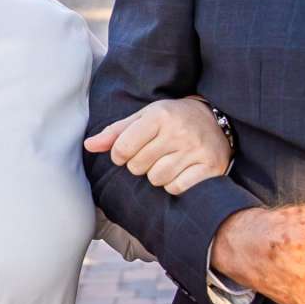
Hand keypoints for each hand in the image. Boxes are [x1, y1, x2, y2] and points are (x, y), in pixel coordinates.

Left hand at [85, 97, 230, 195]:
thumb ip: (116, 132)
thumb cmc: (173, 119)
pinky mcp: (210, 167)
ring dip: (157, 176)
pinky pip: (177, 188)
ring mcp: (196, 150)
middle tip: (153, 155)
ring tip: (167, 162)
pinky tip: (180, 171)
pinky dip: (174, 184)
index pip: (122, 148)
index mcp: (159, 116)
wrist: (216, 119)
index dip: (119, 156)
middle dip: (140, 165)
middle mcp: (178, 132)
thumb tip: (88, 145)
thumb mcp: (144, 117)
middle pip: (138, 167)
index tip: (127, 153)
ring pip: (157, 179)